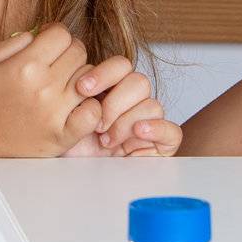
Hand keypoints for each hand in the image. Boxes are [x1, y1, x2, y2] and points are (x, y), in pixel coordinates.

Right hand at [0, 25, 102, 156]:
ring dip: (80, 78)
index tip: (49, 44)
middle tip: (56, 64)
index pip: (62, 33)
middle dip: (69, 53)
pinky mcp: (63, 136)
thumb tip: (41, 34)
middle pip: (79, 52)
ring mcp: (55, 113)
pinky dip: (90, 107)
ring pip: (90, 78)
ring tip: (63, 86)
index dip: (56, 35)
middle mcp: (43, 86)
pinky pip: (94, 113)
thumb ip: (14, 42)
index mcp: (24, 65)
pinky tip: (76, 107)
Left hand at [62, 55, 181, 156]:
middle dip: (115, 102)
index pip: (121, 65)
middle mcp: (133, 102)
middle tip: (97, 124)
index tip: (81, 88)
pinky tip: (138, 132)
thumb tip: (81, 78)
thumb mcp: (68, 115)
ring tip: (106, 140)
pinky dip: (157, 129)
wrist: (75, 175)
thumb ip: (80, 94)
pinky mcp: (162, 145)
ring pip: (152, 104)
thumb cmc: (69, 144)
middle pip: (139, 82)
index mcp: (113, 88)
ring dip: (126, 122)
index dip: (104, 73)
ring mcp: (149, 122)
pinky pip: (172, 131)